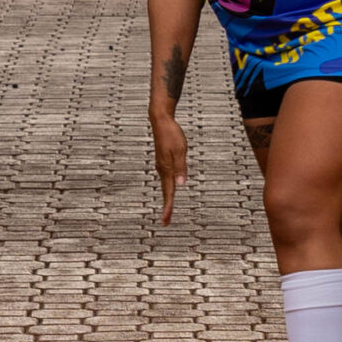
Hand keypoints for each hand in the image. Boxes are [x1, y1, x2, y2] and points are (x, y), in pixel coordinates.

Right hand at [151, 107, 187, 223]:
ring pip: (165, 186)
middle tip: (166, 221)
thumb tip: (181, 184)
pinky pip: (165, 179)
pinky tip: (170, 190)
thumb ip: (181, 167)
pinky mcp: (162, 161)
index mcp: (166, 169)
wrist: (160, 120)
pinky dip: (168, 188)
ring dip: (167, 198)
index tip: (166, 220)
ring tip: (168, 210)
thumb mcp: (180, 150)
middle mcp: (162, 169)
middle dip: (167, 207)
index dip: (168, 207)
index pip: (169, 192)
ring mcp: (161, 166)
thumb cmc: (171, 133)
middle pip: (166, 192)